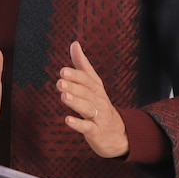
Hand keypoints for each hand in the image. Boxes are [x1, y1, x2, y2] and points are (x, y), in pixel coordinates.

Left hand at [56, 41, 128, 157]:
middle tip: (60, 82)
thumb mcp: (92, 84)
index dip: (76, 75)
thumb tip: (74, 43)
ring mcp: (99, 117)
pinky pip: (88, 128)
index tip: (62, 71)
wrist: (119, 134)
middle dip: (73, 87)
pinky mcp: (97, 132)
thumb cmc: (100, 104)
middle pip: (86, 92)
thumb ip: (82, 64)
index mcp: (96, 88)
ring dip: (75, 102)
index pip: (87, 79)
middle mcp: (98, 101)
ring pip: (87, 108)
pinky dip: (78, 124)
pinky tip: (67, 120)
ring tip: (63, 96)